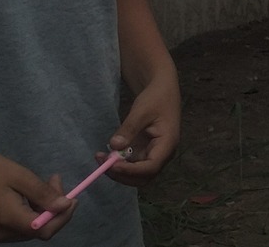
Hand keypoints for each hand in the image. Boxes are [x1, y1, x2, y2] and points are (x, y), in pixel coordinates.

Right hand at [0, 145, 75, 239]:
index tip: (73, 198)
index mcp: (8, 220)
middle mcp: (1, 233)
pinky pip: (19, 226)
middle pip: (39, 230)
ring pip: (30, 228)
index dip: (63, 217)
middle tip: (56, 181)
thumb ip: (43, 194)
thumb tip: (65, 206)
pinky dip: (31, 211)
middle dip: (55, 208)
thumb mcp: (20, 176)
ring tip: (47, 182)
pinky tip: (32, 193)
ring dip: (44, 208)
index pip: (45, 230)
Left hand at [106, 67, 179, 186]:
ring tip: (101, 158)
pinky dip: (117, 164)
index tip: (112, 165)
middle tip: (102, 164)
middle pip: (144, 177)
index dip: (131, 171)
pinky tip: (105, 155)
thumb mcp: (141, 110)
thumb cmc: (156, 98)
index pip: (151, 167)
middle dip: (122, 175)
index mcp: (167, 144)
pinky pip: (131, 165)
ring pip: (136, 174)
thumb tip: (114, 147)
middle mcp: (162, 153)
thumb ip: (129, 129)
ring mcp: (153, 154)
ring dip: (118, 171)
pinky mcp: (144, 152)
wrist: (161, 90)